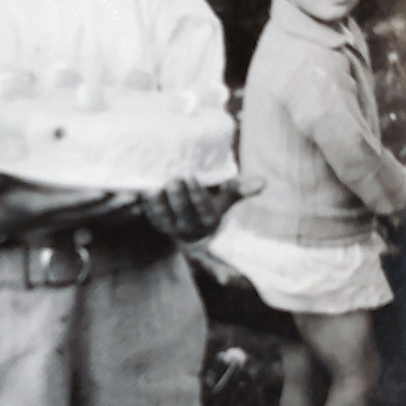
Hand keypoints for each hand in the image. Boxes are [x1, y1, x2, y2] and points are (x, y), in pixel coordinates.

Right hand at [0, 170, 137, 240]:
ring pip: (99, 218)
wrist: (1, 222)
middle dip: (113, 206)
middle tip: (136, 196)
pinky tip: (136, 209)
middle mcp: (58, 218)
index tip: (103, 193)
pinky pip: (100, 219)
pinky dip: (117, 215)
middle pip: (91, 212)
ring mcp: (67, 221)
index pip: (67, 203)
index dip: (85, 200)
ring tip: (144, 202)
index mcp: (42, 208)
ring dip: (121, 212)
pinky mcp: (73, 220)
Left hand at [142, 176, 258, 241]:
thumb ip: (239, 188)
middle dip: (177, 196)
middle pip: (183, 213)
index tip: (191, 177)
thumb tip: (263, 182)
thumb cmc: (211, 203)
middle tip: (173, 178)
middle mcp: (191, 227)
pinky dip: (146, 205)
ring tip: (154, 187)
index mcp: (210, 219)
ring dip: (158, 203)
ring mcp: (172, 228)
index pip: (204, 209)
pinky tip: (143, 191)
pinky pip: (150, 216)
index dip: (197, 194)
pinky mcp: (158, 224)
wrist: (192, 226)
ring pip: (164, 217)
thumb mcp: (225, 199)